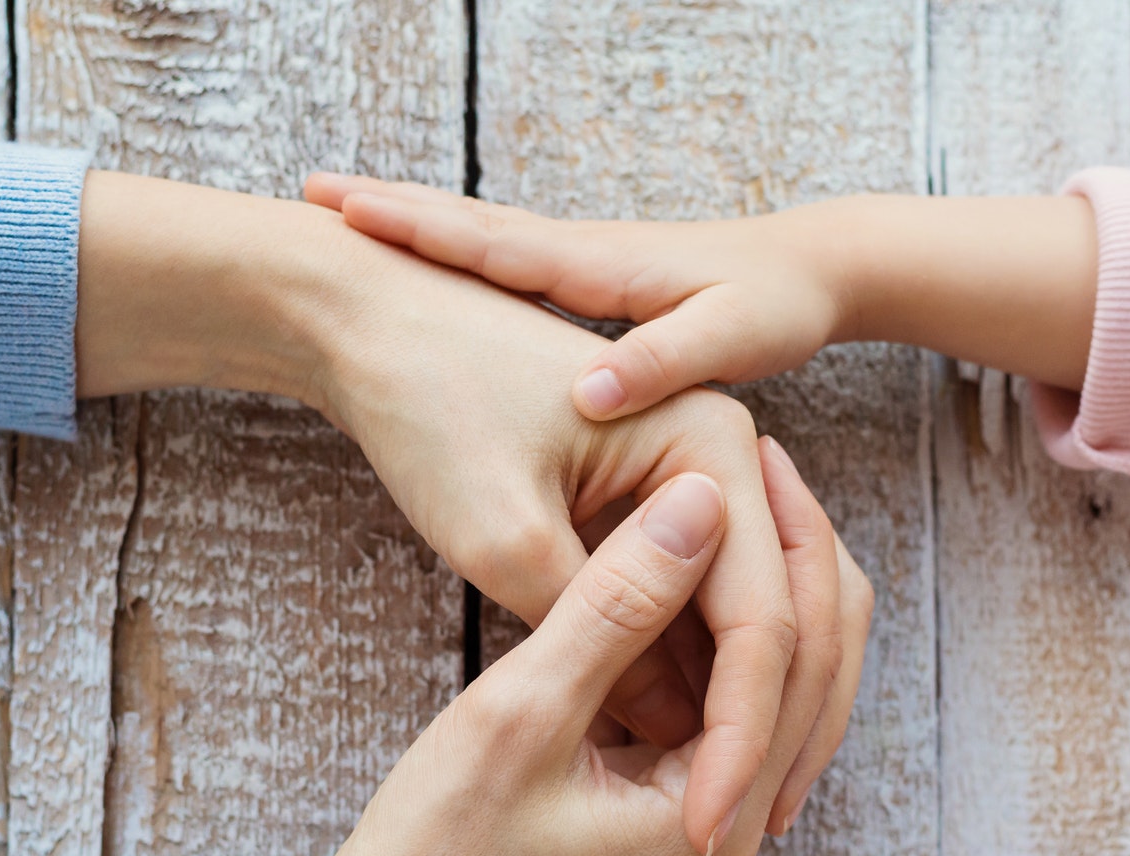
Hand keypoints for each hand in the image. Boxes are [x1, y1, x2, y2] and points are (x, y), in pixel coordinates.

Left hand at [75, 169, 870, 847]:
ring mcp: (694, 478)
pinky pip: (693, 605)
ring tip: (703, 826)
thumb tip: (673, 732)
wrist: (371, 321)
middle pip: (775, 621)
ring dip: (731, 716)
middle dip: (759, 737)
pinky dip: (686, 678)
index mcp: (712, 439)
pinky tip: (667, 761)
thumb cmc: (426, 407)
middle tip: (728, 843)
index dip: (739, 734)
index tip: (702, 833)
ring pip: (742, 621)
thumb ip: (598, 635)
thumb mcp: (503, 539)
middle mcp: (725, 454)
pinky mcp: (653, 504)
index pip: (759, 615)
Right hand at [92, 458, 843, 855]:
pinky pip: (695, 711)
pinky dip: (689, 640)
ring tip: (718, 487)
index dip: (779, 544)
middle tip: (760, 454)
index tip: (760, 448)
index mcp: (716, 824)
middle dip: (776, 564)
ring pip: (742, 689)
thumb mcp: (520, 711)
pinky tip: (666, 564)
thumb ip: (616, 607)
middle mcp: (724, 839)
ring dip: (730, 597)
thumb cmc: (430, 850)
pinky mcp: (648, 822)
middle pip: (788, 676)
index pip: (790, 661)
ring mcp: (688, 835)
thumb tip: (705, 500)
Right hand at [306, 172, 847, 421]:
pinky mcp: (584, 284)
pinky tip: (422, 266)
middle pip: (465, 224)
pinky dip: (451, 251)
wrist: (815, 268)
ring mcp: (578, 262)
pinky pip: (501, 261)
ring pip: (477, 236)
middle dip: (391, 208)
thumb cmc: (775, 306)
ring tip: (343, 214)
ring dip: (411, 224)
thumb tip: (586, 392)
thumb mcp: (727, 337)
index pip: (490, 241)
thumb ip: (658, 360)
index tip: (347, 211)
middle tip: (314, 190)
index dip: (419, 227)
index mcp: (597, 265)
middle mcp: (577, 252)